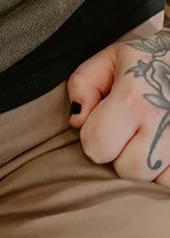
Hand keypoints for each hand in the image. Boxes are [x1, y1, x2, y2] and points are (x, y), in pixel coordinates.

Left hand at [68, 15, 169, 184]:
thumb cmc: (150, 60)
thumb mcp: (112, 57)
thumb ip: (84, 83)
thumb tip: (77, 122)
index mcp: (133, 97)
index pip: (96, 145)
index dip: (93, 137)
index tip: (104, 124)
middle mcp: (160, 122)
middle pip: (126, 170)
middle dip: (121, 156)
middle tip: (129, 135)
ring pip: (152, 180)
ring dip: (146, 167)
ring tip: (148, 141)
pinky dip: (165, 172)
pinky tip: (162, 152)